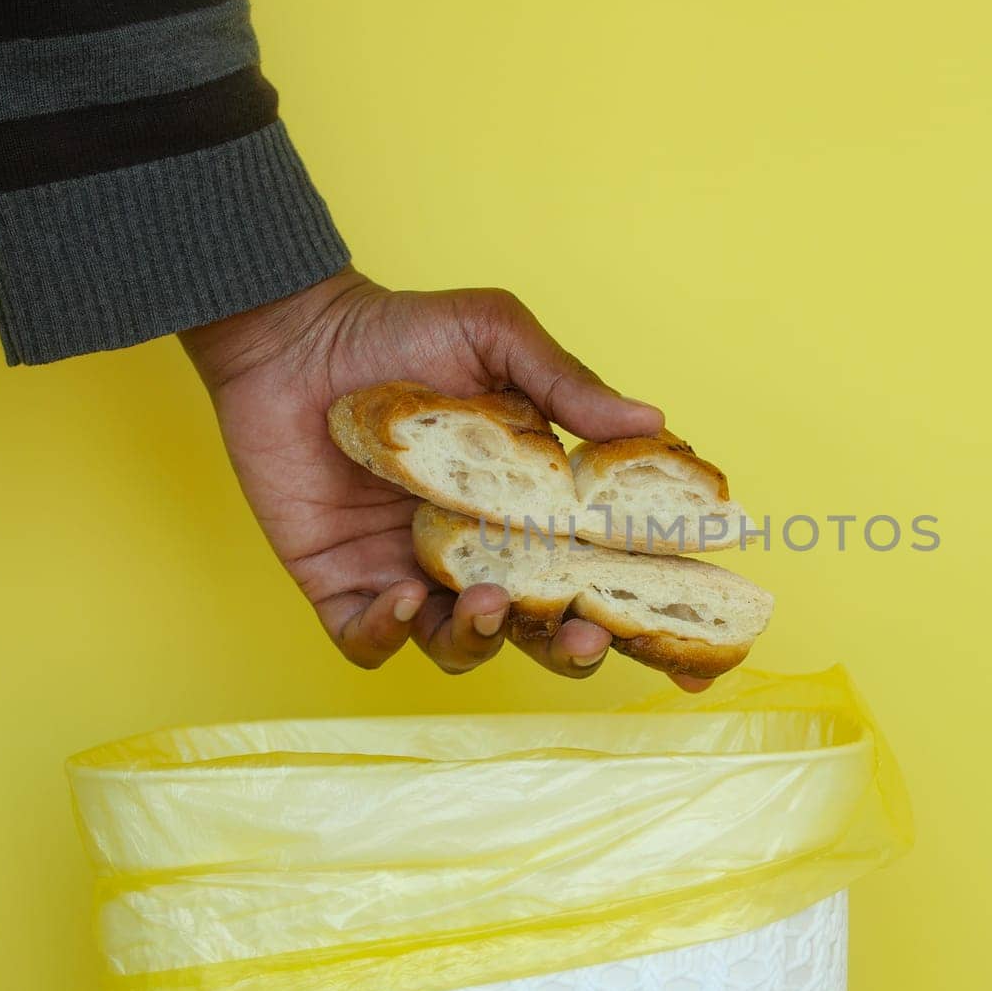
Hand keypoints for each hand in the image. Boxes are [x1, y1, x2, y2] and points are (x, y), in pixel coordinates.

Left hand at [180, 268, 712, 691]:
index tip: (696, 659)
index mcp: (532, 509)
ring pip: (461, 647)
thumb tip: (655, 420)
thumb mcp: (497, 340)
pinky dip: (389, 634)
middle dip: (570, 648)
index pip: (603, 577)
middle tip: (585, 633)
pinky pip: (370, 641)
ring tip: (483, 598)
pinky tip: (403, 596)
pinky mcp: (344, 583)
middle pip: (540, 632)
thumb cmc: (401, 331)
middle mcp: (481, 551)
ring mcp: (414, 572)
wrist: (295, 334)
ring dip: (483, 639)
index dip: (649, 623)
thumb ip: (568, 386)